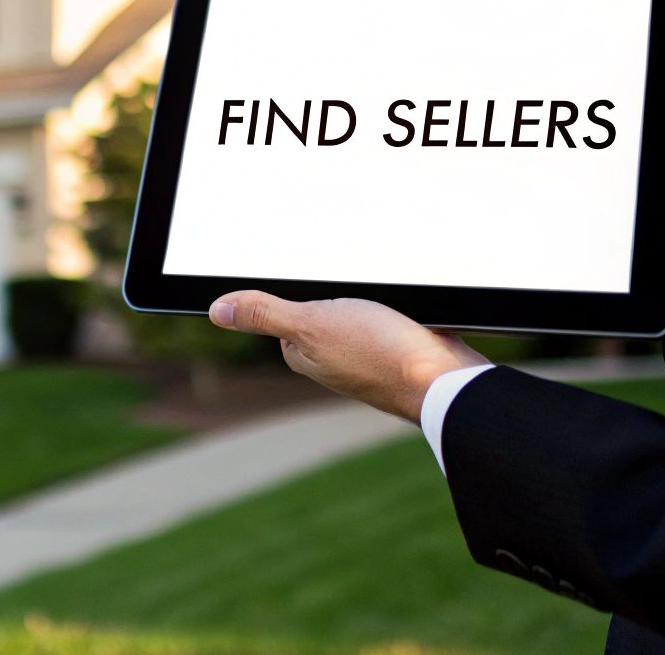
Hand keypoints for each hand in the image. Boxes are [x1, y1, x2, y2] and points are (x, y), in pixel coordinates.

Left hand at [209, 291, 490, 422]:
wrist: (448, 379)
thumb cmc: (380, 354)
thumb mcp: (312, 324)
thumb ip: (265, 315)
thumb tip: (216, 311)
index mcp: (306, 356)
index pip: (285, 315)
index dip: (299, 294)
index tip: (316, 285)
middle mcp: (336, 361)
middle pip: (324, 311)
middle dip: (337, 294)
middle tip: (357, 288)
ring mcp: (371, 357)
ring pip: (360, 313)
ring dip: (371, 299)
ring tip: (384, 298)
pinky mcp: (404, 349)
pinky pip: (392, 318)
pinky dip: (397, 307)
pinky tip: (408, 306)